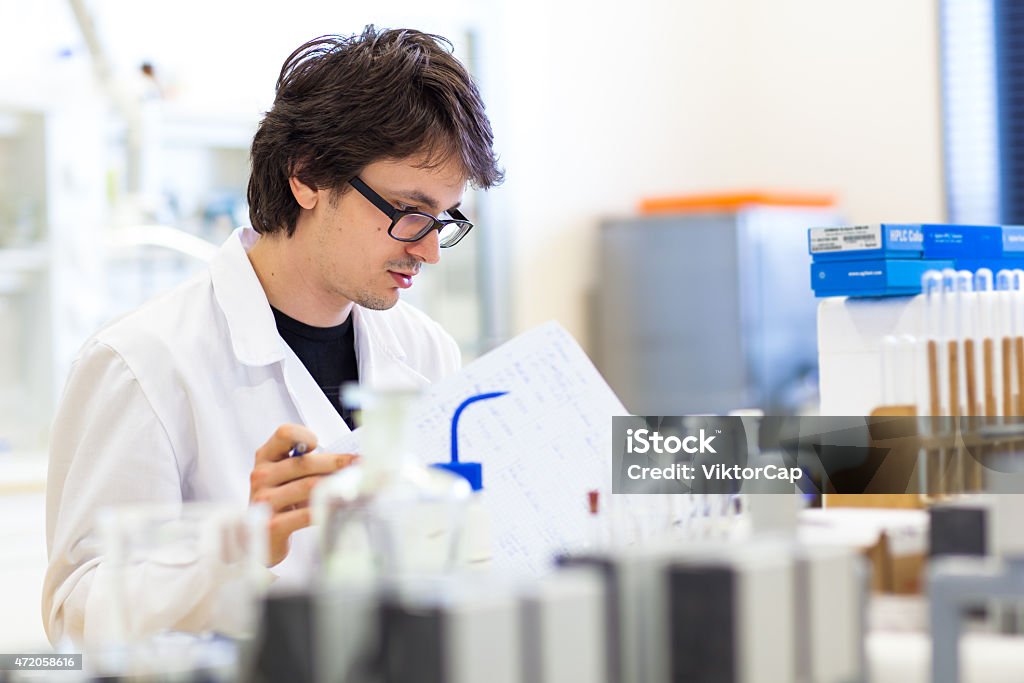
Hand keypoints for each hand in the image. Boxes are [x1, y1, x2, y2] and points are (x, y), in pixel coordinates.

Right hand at [250, 424, 357, 566]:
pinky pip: (306, 514)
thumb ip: (307, 462)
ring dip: (338, 485)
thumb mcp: (287, 477)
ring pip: (309, 486)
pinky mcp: (271, 525)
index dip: (304, 434)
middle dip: (338, 463)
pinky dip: (328, 510)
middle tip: (362, 465)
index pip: (284, 434)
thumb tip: (352, 459)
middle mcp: (261, 476)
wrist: (262, 539)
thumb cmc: (282, 501)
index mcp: (265, 457)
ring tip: (359, 486)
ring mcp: (264, 501)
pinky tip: (343, 508)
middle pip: (304, 463)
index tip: (320, 443)